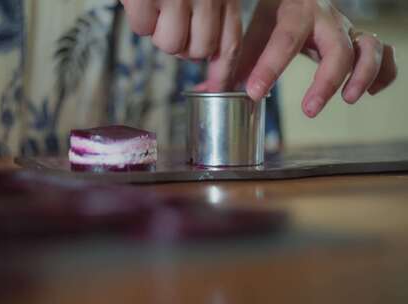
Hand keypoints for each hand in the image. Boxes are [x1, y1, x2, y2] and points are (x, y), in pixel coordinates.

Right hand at [120, 0, 242, 91]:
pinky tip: (141, 0)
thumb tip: (206, 58)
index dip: (224, 71)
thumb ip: (214, 11)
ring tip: (157, 9)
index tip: (218, 87)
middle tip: (172, 25)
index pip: (230, 42)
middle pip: (198, 50)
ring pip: (170, 45)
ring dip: (160, 33)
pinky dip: (139, 19)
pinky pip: (143, 29)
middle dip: (184, 46)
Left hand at [231, 0, 397, 117]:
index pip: (283, 39)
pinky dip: (383, 73)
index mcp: (295, 12)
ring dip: (363, 75)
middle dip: (326, 81)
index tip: (253, 92)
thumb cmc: (278, 15)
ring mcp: (347, 28)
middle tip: (309, 110)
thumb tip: (206, 89)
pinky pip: (384, 54)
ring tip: (349, 99)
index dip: (269, 68)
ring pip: (370, 47)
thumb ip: (235, 62)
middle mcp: (326, 18)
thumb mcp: (255, 32)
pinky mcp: (360, 39)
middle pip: (337, 47)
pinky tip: (370, 92)